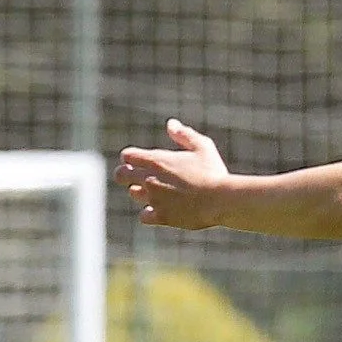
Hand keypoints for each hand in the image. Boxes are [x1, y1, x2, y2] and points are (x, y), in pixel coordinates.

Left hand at [116, 119, 234, 229]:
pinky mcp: (161, 216)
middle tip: (135, 176)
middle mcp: (150, 179)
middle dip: (125, 174)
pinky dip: (149, 213)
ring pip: (133, 194)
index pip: (128, 155)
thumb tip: (170, 124)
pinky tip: (159, 211)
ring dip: (139, 191)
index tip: (138, 159)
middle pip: (121, 175)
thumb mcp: (202, 147)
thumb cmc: (213, 172)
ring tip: (154, 191)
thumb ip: (184, 134)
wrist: (220, 200)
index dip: (130, 156)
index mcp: (157, 160)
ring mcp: (154, 199)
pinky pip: (144, 216)